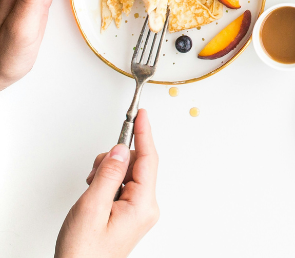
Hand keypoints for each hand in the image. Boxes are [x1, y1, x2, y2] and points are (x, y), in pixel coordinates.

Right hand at [56, 109, 159, 257]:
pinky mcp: (130, 214)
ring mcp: (139, 212)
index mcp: (143, 205)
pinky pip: (123, 186)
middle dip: (115, 161)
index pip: (148, 159)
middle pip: (137, 164)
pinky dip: (107, 184)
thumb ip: (108, 175)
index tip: (142, 114)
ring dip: (108, 174)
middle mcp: (146, 207)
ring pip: (128, 174)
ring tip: (91, 193)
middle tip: (93, 174)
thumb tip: (120, 149)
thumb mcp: (91, 207)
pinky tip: (95, 197)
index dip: (144, 133)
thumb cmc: (83, 252)